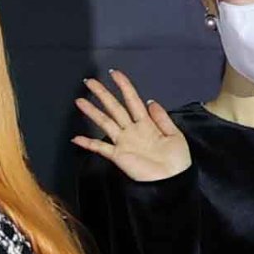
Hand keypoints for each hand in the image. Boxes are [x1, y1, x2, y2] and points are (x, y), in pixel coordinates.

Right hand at [69, 72, 190, 182]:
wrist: (173, 179)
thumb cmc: (177, 159)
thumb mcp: (175, 134)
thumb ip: (161, 117)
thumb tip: (150, 100)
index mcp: (146, 123)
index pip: (132, 100)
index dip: (124, 86)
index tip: (114, 73)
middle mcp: (132, 129)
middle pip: (114, 108)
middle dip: (102, 94)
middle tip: (89, 82)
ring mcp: (123, 142)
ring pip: (105, 122)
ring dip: (92, 112)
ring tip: (80, 101)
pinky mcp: (118, 156)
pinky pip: (100, 148)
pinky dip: (88, 143)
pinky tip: (76, 138)